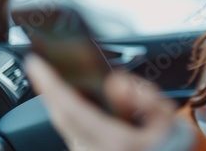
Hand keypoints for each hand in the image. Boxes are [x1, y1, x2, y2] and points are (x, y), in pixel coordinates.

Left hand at [24, 54, 176, 150]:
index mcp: (113, 141)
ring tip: (58, 79)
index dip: (50, 84)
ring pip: (64, 125)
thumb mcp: (167, 118)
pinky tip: (74, 101)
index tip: (36, 63)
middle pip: (60, 117)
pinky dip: (68, 113)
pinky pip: (71, 132)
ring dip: (59, 101)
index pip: (72, 108)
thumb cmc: (169, 146)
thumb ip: (145, 97)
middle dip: (47, 88)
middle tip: (41, 65)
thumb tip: (117, 82)